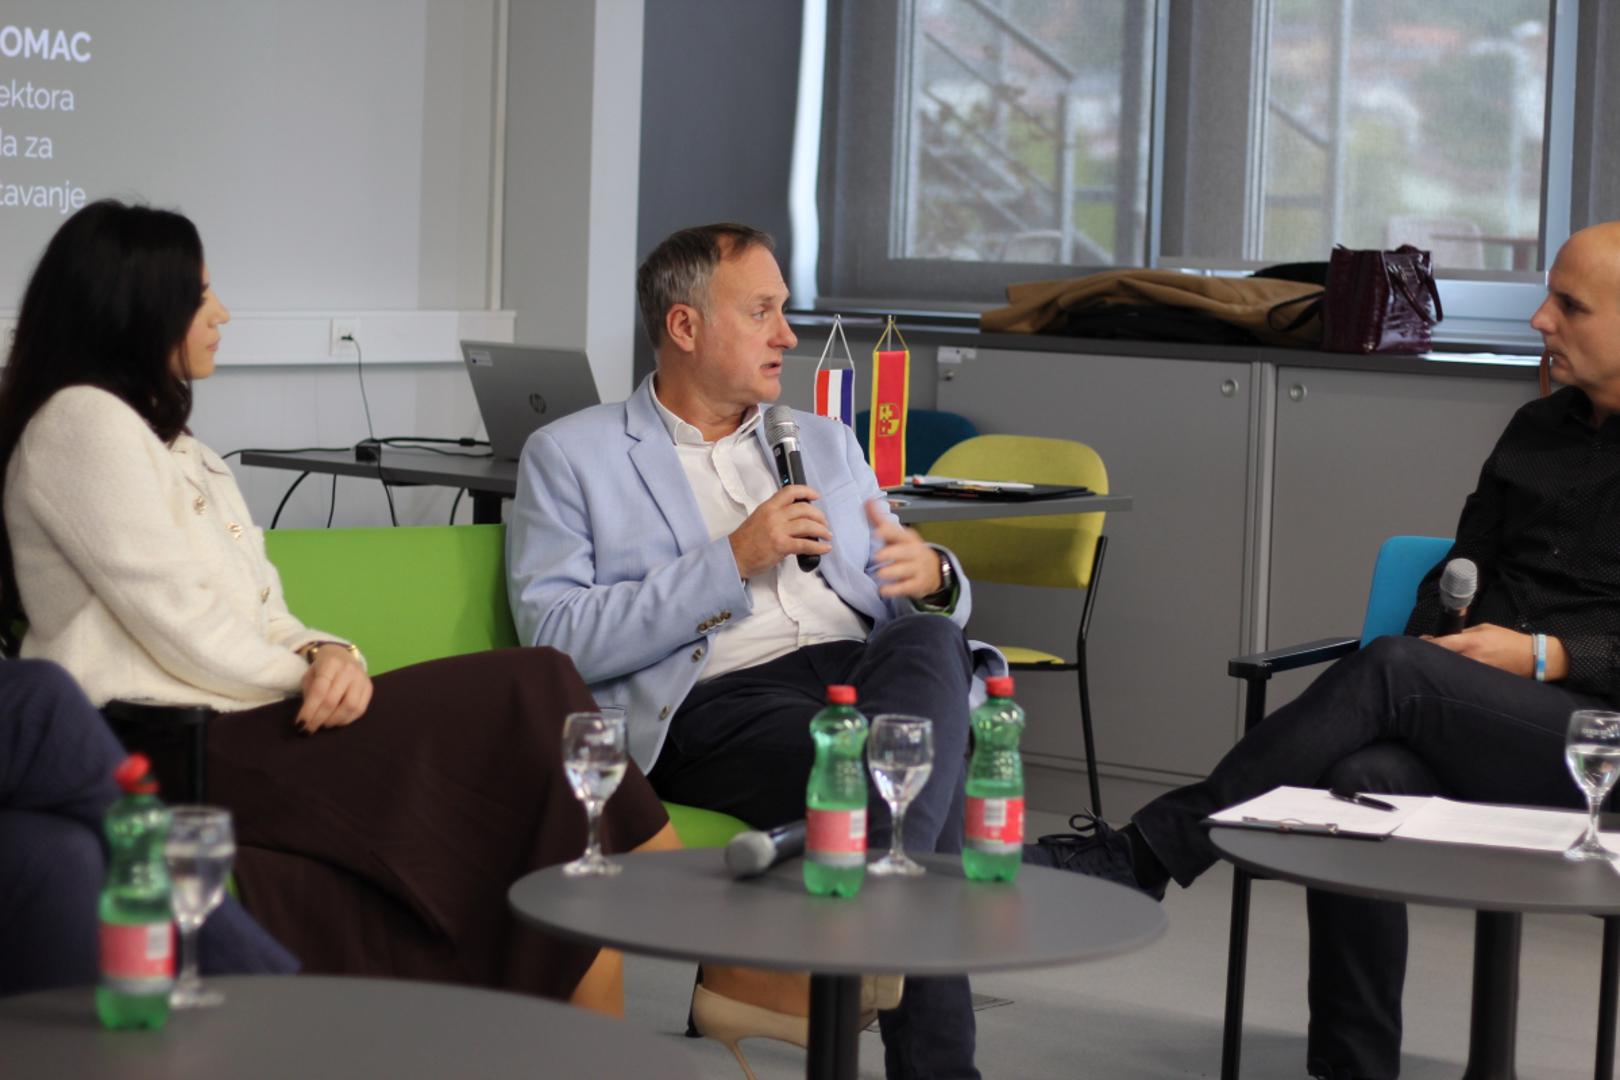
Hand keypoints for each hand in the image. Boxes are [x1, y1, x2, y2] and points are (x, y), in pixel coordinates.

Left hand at [296, 645, 372, 732]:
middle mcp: (348, 670)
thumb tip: (308, 718)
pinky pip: (360, 709)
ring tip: (323, 725)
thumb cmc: (322, 668)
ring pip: (349, 707)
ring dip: (334, 721)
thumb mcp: (310, 675)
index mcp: (330, 663)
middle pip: (333, 701)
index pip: (319, 691)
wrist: (342, 655)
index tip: (300, 725)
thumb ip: (309, 693)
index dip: (309, 710)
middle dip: (318, 719)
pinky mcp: (369, 688)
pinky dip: (347, 720)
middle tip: (309, 730)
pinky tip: (336, 722)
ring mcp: (361, 678)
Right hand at [728, 485, 831, 578]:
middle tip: (824, 522)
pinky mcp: (781, 545)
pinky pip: (805, 544)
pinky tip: (824, 548)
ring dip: (822, 530)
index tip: (816, 496)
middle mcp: (774, 515)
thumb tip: (796, 517)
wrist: (734, 556)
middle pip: (804, 509)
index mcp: (768, 507)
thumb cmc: (745, 541)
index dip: (806, 491)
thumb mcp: (758, 518)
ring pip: (808, 525)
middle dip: (819, 515)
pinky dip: (818, 547)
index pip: (790, 491)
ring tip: (827, 535)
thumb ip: (776, 514)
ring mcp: (778, 530)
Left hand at [866, 500, 942, 598]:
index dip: (889, 532)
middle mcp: (914, 552)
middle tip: (877, 556)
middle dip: (891, 553)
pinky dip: (895, 590)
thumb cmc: (907, 549)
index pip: (898, 533)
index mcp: (907, 537)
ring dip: (892, 572)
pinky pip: (907, 587)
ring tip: (879, 574)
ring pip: (906, 570)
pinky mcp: (917, 584)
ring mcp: (917, 568)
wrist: (933, 569)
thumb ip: (878, 519)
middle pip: (904, 551)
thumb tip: (866, 501)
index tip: (878, 531)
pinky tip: (883, 590)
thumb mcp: (895, 534)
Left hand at [1423, 623, 1566, 679]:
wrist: (1532, 657)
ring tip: (1434, 666)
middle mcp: (1472, 658)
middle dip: (1429, 658)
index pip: (1441, 644)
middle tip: (1422, 656)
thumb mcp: (1485, 629)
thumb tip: (1444, 637)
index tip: (1419, 644)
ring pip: (1449, 672)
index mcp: (1471, 642)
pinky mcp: (1481, 682)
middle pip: (1441, 660)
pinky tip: (1450, 675)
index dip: (1426, 645)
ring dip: (1440, 668)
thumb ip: (1463, 634)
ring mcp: (1476, 672)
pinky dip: (1453, 676)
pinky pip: (1461, 679)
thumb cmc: (1508, 640)